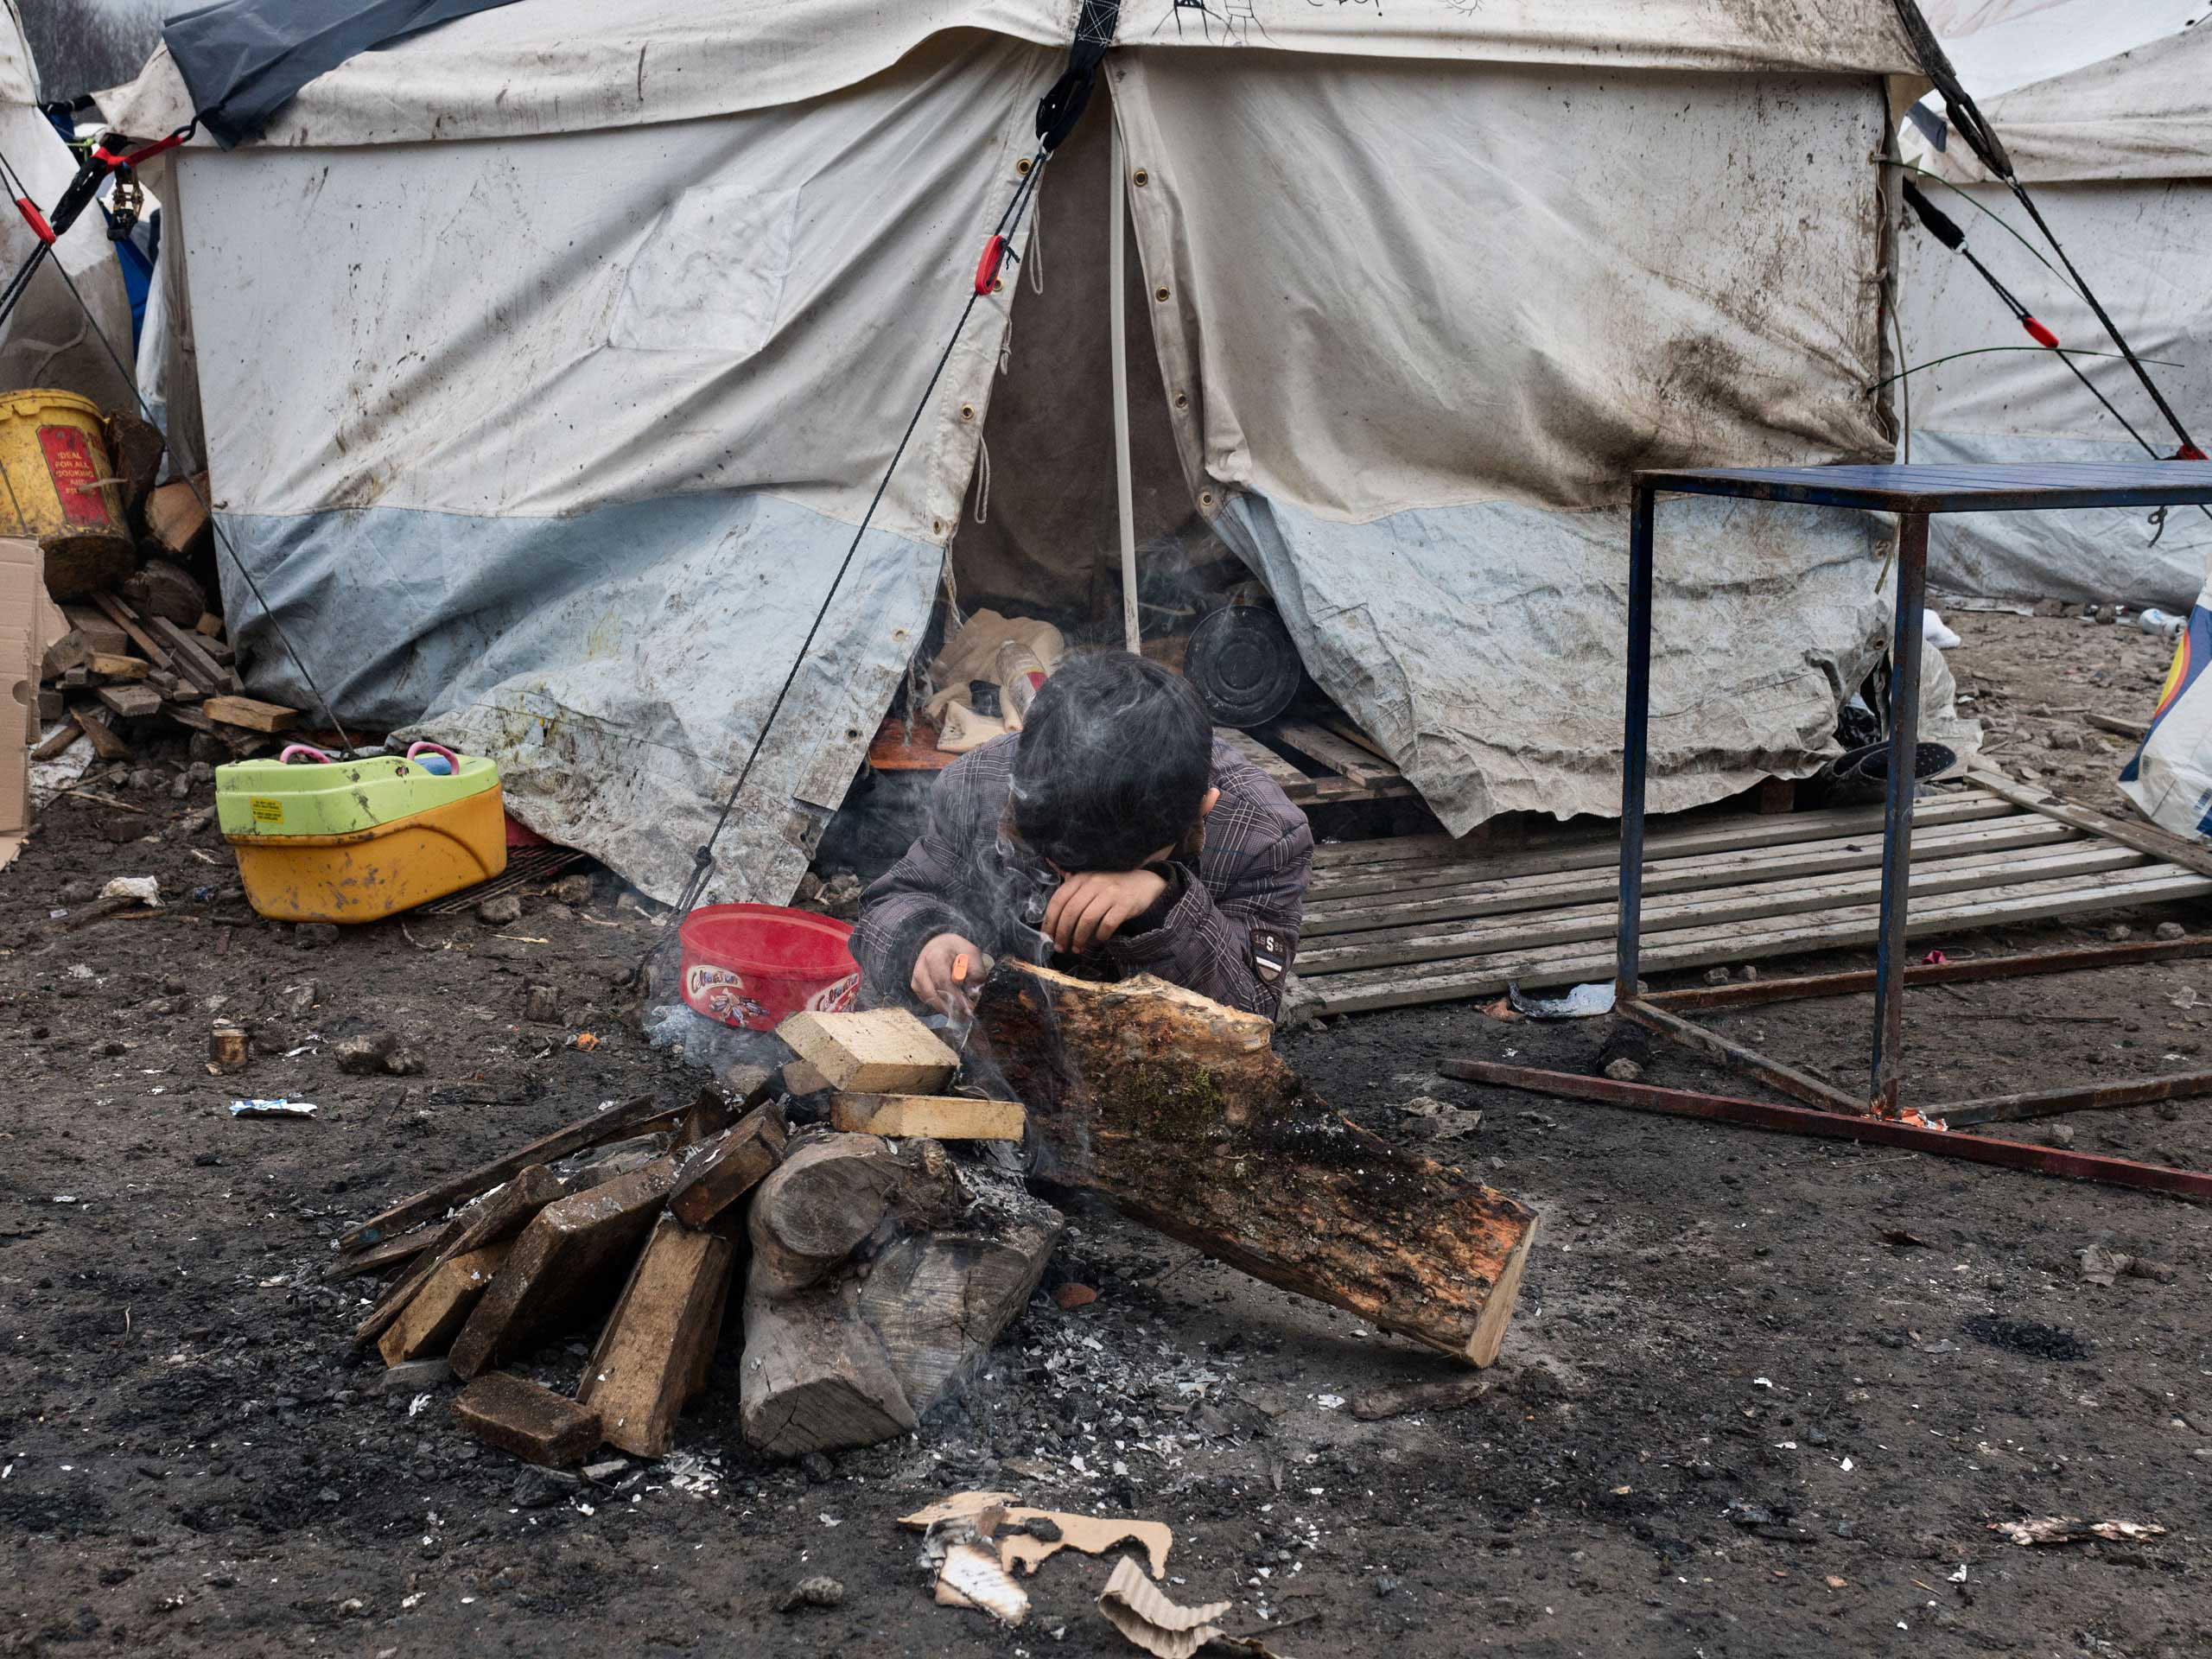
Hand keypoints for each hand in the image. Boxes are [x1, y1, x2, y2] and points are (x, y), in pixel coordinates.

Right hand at [912, 933, 990, 1013]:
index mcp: (935, 955)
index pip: (943, 981)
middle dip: (951, 1007)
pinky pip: (928, 1000)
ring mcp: (916, 977)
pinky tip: (951, 1004)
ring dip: (946, 1008)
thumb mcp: (971, 953)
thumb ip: (975, 970)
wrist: (939, 944)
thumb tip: (973, 992)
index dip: (955, 997)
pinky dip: (940, 1005)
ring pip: (930, 1000)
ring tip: (961, 1012)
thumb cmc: (956, 949)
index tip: (968, 1008)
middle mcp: (921, 967)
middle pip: (934, 994)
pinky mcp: (915, 986)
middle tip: (966, 1015)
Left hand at [1042, 868, 1167, 954]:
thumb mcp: (1090, 882)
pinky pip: (1108, 924)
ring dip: (1079, 938)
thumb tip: (1050, 917)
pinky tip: (1099, 940)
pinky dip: (1100, 935)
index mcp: (1081, 878)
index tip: (1047, 936)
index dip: (1050, 920)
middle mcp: (1094, 883)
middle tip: (1060, 947)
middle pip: (1071, 911)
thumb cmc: (1112, 886)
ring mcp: (1111, 893)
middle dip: (1062, 933)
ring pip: (1087, 919)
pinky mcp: (1125, 904)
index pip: (1059, 899)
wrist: (1145, 882)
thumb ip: (1072, 892)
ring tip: (1077, 949)